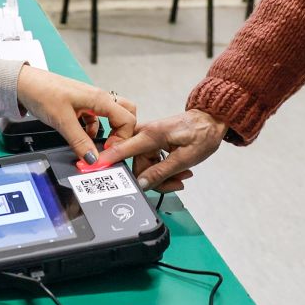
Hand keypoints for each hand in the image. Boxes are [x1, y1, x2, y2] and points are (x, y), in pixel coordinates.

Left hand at [14, 67, 136, 164]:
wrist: (24, 83)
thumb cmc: (42, 92)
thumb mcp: (63, 121)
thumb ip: (80, 142)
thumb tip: (93, 159)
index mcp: (99, 99)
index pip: (127, 120)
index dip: (122, 139)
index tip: (107, 152)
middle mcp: (98, 98)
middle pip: (125, 115)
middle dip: (122, 134)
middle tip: (109, 148)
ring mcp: (90, 101)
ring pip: (111, 117)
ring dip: (107, 132)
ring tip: (95, 146)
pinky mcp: (80, 105)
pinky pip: (96, 119)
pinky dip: (93, 130)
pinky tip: (82, 138)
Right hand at [95, 110, 227, 192]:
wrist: (211, 120)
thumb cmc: (202, 133)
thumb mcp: (185, 158)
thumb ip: (161, 172)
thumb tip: (142, 184)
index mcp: (151, 135)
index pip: (123, 149)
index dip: (107, 159)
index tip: (92, 166)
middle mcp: (146, 134)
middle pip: (137, 165)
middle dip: (155, 179)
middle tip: (176, 183)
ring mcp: (149, 138)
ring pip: (146, 166)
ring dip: (163, 176)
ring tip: (182, 176)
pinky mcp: (154, 142)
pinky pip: (152, 161)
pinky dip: (165, 169)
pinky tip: (180, 171)